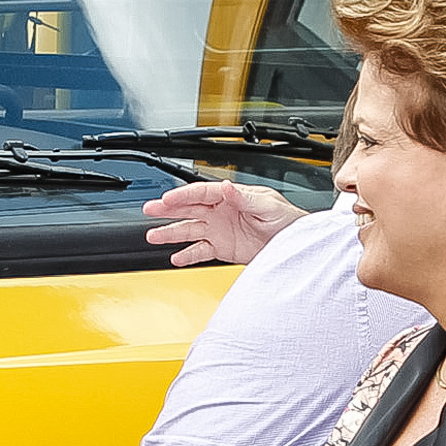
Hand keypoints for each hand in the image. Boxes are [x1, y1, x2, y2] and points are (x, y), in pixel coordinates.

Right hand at [145, 181, 299, 267]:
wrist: (295, 243)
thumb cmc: (287, 219)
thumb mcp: (268, 204)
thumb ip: (245, 198)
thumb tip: (228, 188)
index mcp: (231, 196)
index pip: (201, 192)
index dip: (183, 195)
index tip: (167, 199)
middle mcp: (221, 211)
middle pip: (188, 208)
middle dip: (167, 209)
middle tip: (149, 209)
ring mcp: (219, 230)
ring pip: (189, 230)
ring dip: (170, 233)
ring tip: (153, 236)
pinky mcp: (222, 248)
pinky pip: (200, 251)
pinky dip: (187, 255)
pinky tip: (176, 257)